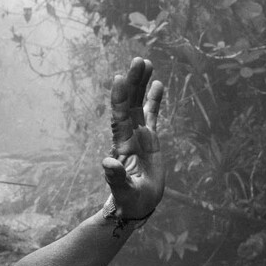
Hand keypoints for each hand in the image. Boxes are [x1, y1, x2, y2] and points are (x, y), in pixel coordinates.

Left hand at [102, 57, 164, 220]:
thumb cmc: (129, 200)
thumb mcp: (124, 191)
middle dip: (133, 82)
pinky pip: (152, 115)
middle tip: (138, 59)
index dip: (119, 98)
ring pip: (140, 105)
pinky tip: (158, 83)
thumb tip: (107, 163)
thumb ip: (116, 178)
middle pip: (130, 104)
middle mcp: (128, 136)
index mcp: (122, 146)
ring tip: (146, 62)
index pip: (120, 117)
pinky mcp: (150, 139)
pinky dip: (154, 100)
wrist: (135, 205)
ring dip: (141, 85)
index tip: (119, 77)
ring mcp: (139, 136)